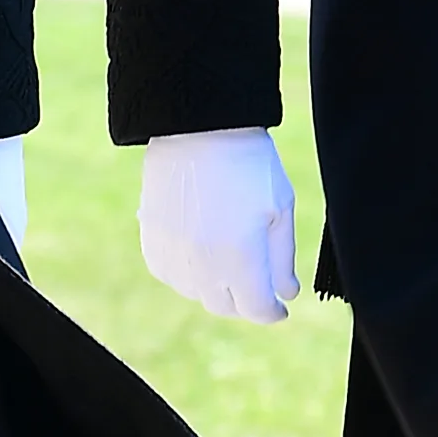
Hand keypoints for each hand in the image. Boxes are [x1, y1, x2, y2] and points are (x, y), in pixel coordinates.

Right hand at [139, 127, 298, 323]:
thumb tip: (285, 294)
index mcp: (241, 256)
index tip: (280, 306)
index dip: (273, 311)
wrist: (198, 125)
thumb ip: (282, 258)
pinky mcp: (152, 239)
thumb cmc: (247, 160)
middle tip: (256, 282)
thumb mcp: (279, 205)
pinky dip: (187, 273)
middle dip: (245, 300)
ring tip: (228, 260)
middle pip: (226, 307)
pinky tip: (200, 251)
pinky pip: (170, 275)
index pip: (257, 309)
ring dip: (215, 287)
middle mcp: (204, 263)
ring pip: (197, 294)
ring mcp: (174, 253)